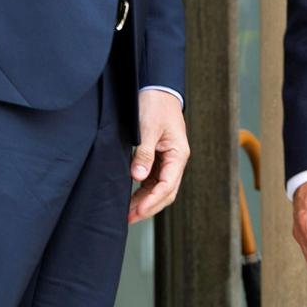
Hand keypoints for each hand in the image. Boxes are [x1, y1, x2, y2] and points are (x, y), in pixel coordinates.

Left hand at [128, 89, 188, 222]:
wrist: (157, 88)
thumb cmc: (155, 104)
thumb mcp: (147, 128)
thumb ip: (143, 153)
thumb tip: (137, 177)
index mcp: (178, 154)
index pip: (167, 185)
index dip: (152, 201)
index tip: (137, 211)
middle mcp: (175, 160)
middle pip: (166, 192)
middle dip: (149, 207)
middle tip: (129, 218)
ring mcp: (168, 160)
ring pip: (159, 188)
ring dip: (145, 201)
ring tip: (127, 212)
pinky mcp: (159, 157)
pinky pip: (153, 180)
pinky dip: (143, 190)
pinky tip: (132, 197)